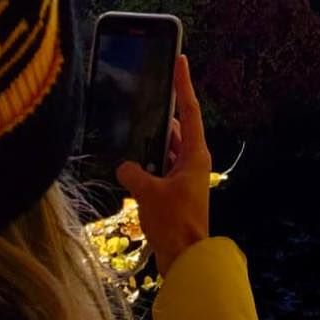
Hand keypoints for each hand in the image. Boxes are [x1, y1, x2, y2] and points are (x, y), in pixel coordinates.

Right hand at [117, 56, 211, 277]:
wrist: (186, 258)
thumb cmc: (174, 222)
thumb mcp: (149, 194)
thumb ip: (133, 174)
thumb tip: (124, 166)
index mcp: (195, 153)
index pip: (188, 110)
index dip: (184, 84)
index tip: (181, 60)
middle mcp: (193, 160)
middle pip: (177, 127)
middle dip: (162, 113)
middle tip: (147, 93)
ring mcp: (185, 176)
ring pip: (166, 148)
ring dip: (151, 142)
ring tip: (131, 126)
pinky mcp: (175, 191)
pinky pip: (159, 167)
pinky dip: (146, 163)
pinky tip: (129, 162)